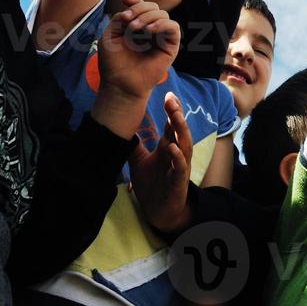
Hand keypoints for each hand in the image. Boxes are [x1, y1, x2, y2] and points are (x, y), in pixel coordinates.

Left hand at [98, 0, 179, 100]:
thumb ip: (120, 19)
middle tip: (127, 21)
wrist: (120, 83)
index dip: (135, 0)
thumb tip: (133, 8)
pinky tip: (150, 31)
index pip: (141, 6)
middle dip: (139, 9)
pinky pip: (173, 27)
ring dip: (148, 17)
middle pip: (152, 7)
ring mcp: (161, 37)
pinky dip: (162, 24)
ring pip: (162, 14)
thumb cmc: (113, 62)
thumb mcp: (110, 36)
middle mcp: (150, 29)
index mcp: (136, 26)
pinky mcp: (171, 46)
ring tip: (135, 29)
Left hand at [128, 93, 193, 236]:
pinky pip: (180, 167)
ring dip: (181, 131)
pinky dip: (178, 157)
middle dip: (177, 115)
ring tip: (175, 117)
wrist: (159, 211)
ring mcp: (179, 167)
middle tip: (172, 100)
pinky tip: (173, 148)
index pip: (171, 125)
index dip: (171, 110)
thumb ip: (134, 146)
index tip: (168, 94)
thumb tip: (122, 127)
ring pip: (184, 145)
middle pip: (179, 131)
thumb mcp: (138, 162)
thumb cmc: (152, 185)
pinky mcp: (178, 181)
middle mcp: (176, 154)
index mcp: (167, 147)